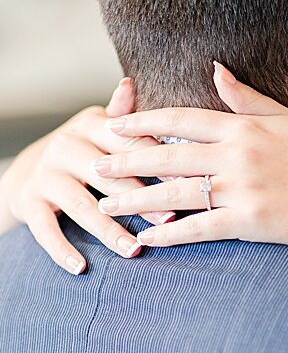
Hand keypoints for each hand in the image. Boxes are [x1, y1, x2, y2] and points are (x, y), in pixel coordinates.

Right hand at [0, 79, 173, 272]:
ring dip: (110, 231)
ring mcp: (45, 174)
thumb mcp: (103, 127)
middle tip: (173, 219)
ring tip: (135, 251)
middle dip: (143, 199)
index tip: (193, 180)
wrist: (31, 165)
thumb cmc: (89, 148)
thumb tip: (131, 84)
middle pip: (110, 176)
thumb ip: (124, 115)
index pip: (131, 143)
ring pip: (82, 206)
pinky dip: (62, 250)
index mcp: (92, 126)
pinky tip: (82, 268)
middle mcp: (66, 146)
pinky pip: (46, 229)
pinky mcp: (28, 201)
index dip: (162, 162)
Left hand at [91, 63, 287, 254]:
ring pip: (173, 194)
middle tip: (94, 165)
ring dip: (134, 200)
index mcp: (246, 127)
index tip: (115, 125)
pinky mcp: (250, 223)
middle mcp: (238, 155)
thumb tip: (216, 71)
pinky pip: (198, 229)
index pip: (182, 120)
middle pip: (166, 156)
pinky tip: (147, 240)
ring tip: (106, 204)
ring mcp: (243, 189)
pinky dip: (169, 235)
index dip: (143, 123)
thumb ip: (249, 100)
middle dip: (125, 161)